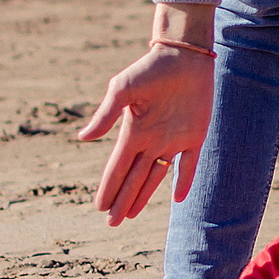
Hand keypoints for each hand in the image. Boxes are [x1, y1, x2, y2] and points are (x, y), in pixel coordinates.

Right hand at [75, 29, 214, 226]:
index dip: (108, 188)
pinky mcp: (194, 135)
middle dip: (121, 200)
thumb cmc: (150, 69)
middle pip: (133, 178)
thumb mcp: (123, 89)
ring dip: (143, 196)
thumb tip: (83, 138)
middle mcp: (150, 140)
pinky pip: (188, 165)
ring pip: (155, 177)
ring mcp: (172, 140)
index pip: (117, 167)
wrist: (183, 56)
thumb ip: (106, 114)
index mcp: (132, 132)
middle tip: (110, 223)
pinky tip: (179, 199)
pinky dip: (183, 181)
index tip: (98, 207)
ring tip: (128, 215)